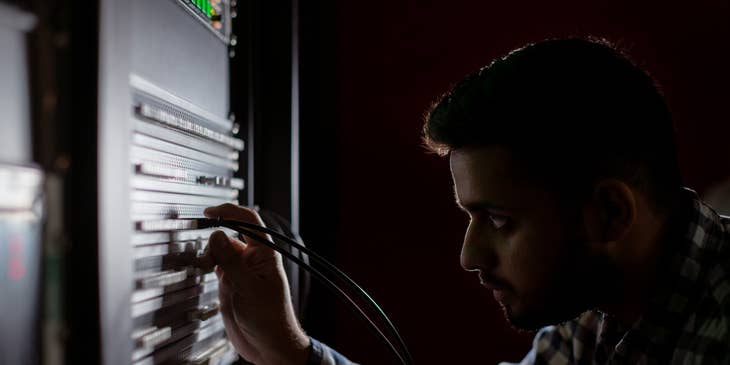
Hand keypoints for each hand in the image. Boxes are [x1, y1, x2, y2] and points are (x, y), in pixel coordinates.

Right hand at [195, 203, 310, 364]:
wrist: (268, 345)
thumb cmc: (270, 318)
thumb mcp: (248, 287)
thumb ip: (231, 261)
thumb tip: (218, 236)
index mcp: (264, 255)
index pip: (248, 222)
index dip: (230, 212)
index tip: (210, 211)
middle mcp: (252, 260)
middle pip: (229, 236)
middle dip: (214, 240)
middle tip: (205, 254)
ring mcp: (240, 272)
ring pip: (220, 252)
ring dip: (209, 255)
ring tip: (204, 266)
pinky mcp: (231, 285)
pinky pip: (216, 266)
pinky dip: (207, 265)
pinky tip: (203, 270)